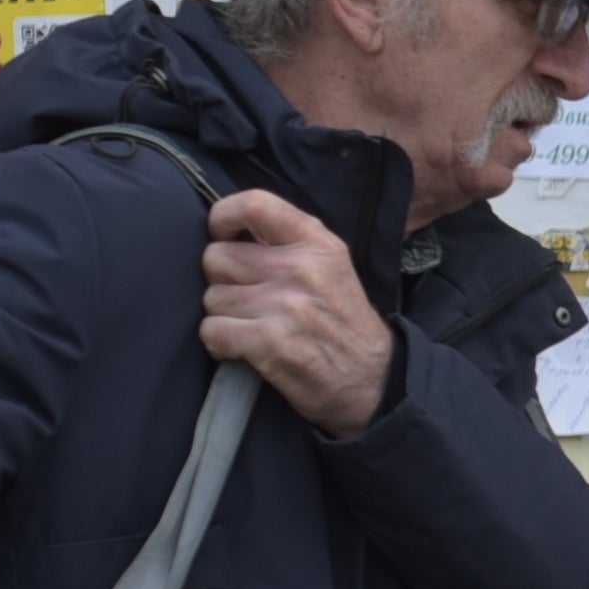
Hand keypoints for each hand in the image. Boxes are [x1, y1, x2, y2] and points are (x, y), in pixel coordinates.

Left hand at [199, 189, 393, 430]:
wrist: (376, 383)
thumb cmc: (345, 326)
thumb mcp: (333, 269)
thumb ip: (290, 243)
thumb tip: (233, 230)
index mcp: (318, 245)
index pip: (254, 204)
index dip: (223, 217)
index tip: (223, 236)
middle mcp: (300, 269)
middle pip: (217, 257)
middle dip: (223, 281)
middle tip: (247, 300)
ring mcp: (285, 305)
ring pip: (211, 297)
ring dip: (224, 316)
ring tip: (252, 328)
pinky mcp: (270, 341)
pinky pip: (212, 330)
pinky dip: (219, 343)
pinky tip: (242, 349)